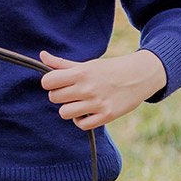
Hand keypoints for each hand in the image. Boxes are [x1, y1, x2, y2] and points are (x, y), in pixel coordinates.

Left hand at [39, 50, 168, 130]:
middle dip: (59, 95)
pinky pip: (81, 125)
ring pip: (64, 113)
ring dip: (68, 109)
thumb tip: (41, 55)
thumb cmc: (109, 69)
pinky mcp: (106, 116)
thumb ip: (62, 64)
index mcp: (80, 73)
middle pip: (54, 97)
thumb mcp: (86, 64)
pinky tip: (85, 113)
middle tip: (70, 92)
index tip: (57, 82)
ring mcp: (97, 103)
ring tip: (77, 103)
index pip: (47, 81)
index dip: (49, 82)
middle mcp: (87, 88)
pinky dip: (80, 120)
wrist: (140, 75)